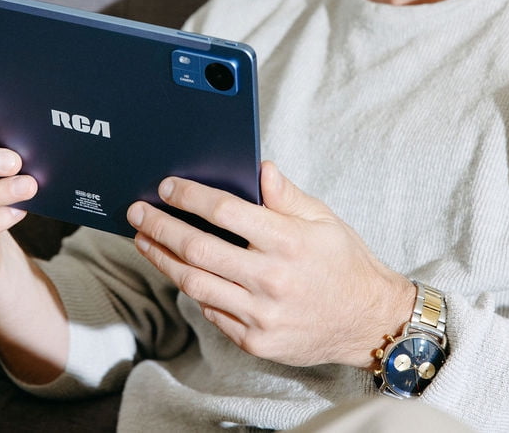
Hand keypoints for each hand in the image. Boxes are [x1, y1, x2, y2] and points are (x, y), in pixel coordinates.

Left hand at [126, 161, 414, 368]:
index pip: (225, 212)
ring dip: (163, 259)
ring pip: (195, 283)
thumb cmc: (344, 263)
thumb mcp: (323, 219)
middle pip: (198, 249)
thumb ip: (286, 195)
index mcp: (288, 242)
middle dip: (161, 227)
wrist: (369, 322)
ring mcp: (261, 315)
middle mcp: (272, 279)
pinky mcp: (255, 341)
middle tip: (138, 213)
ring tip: (145, 241)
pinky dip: (191, 289)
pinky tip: (178, 270)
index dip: (190, 196)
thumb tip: (260, 167)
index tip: (167, 187)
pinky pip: (211, 312)